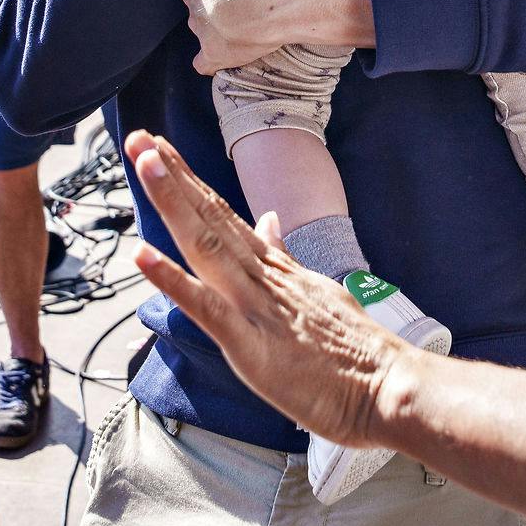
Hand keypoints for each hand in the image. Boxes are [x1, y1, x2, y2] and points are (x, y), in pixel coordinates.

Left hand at [125, 130, 407, 446]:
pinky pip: (206, 308)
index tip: (160, 148)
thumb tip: (269, 221)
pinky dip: (173, 282)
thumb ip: (285, 257)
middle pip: (210, 218)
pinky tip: (142, 256)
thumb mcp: (316, 292)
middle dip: (172, 177)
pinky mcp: (251, 345)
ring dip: (173, 203)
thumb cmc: (354, 355)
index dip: (191, 182)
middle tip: (138, 138)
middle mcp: (262, 278)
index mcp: (275, 270)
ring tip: (145, 163)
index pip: (225, 216)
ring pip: (206, 247)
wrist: (388, 387)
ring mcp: (256, 307)